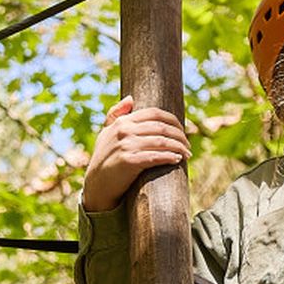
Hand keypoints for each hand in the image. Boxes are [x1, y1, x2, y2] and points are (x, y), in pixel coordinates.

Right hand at [80, 96, 188, 212]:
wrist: (96, 185)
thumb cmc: (104, 158)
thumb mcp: (106, 133)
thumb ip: (115, 114)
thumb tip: (131, 98)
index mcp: (122, 121)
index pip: (155, 114)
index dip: (173, 121)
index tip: (182, 130)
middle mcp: (124, 131)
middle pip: (161, 127)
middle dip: (179, 136)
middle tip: (188, 145)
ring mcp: (126, 146)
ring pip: (162, 142)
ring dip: (179, 147)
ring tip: (187, 154)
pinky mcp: (129, 162)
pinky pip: (155, 156)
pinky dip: (169, 157)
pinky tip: (177, 159)